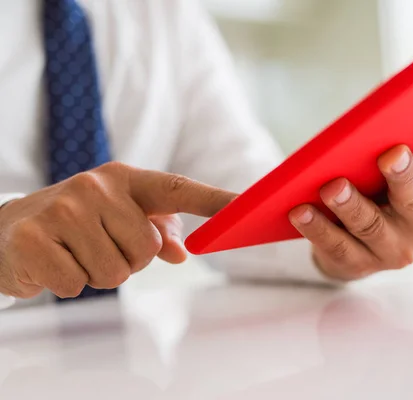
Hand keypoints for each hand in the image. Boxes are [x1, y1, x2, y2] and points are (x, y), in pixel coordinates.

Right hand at [0, 162, 235, 298]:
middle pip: (146, 250)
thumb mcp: (118, 218)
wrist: (8, 228)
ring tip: (76, 254)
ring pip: (115, 273)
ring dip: (98, 274)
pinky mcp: (35, 238)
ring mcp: (64, 209)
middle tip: (98, 246)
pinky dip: (68, 283)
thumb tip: (182, 252)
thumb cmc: (77, 224)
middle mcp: (96, 186)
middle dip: (127, 261)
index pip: (178, 189)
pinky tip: (53, 262)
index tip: (246, 207)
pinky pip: (78, 285)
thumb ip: (155, 230)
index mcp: (124, 178)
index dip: (214, 200)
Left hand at [289, 115, 412, 280]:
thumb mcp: (399, 175)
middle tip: (392, 154)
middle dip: (404, 176)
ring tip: (333, 186)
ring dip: (351, 205)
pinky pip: (337, 245)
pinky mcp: (359, 264)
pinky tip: (300, 211)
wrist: (359, 248)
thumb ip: (401, 149)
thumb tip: (380, 114)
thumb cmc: (382, 195)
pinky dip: (318, 228)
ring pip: (371, 225)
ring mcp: (392, 250)